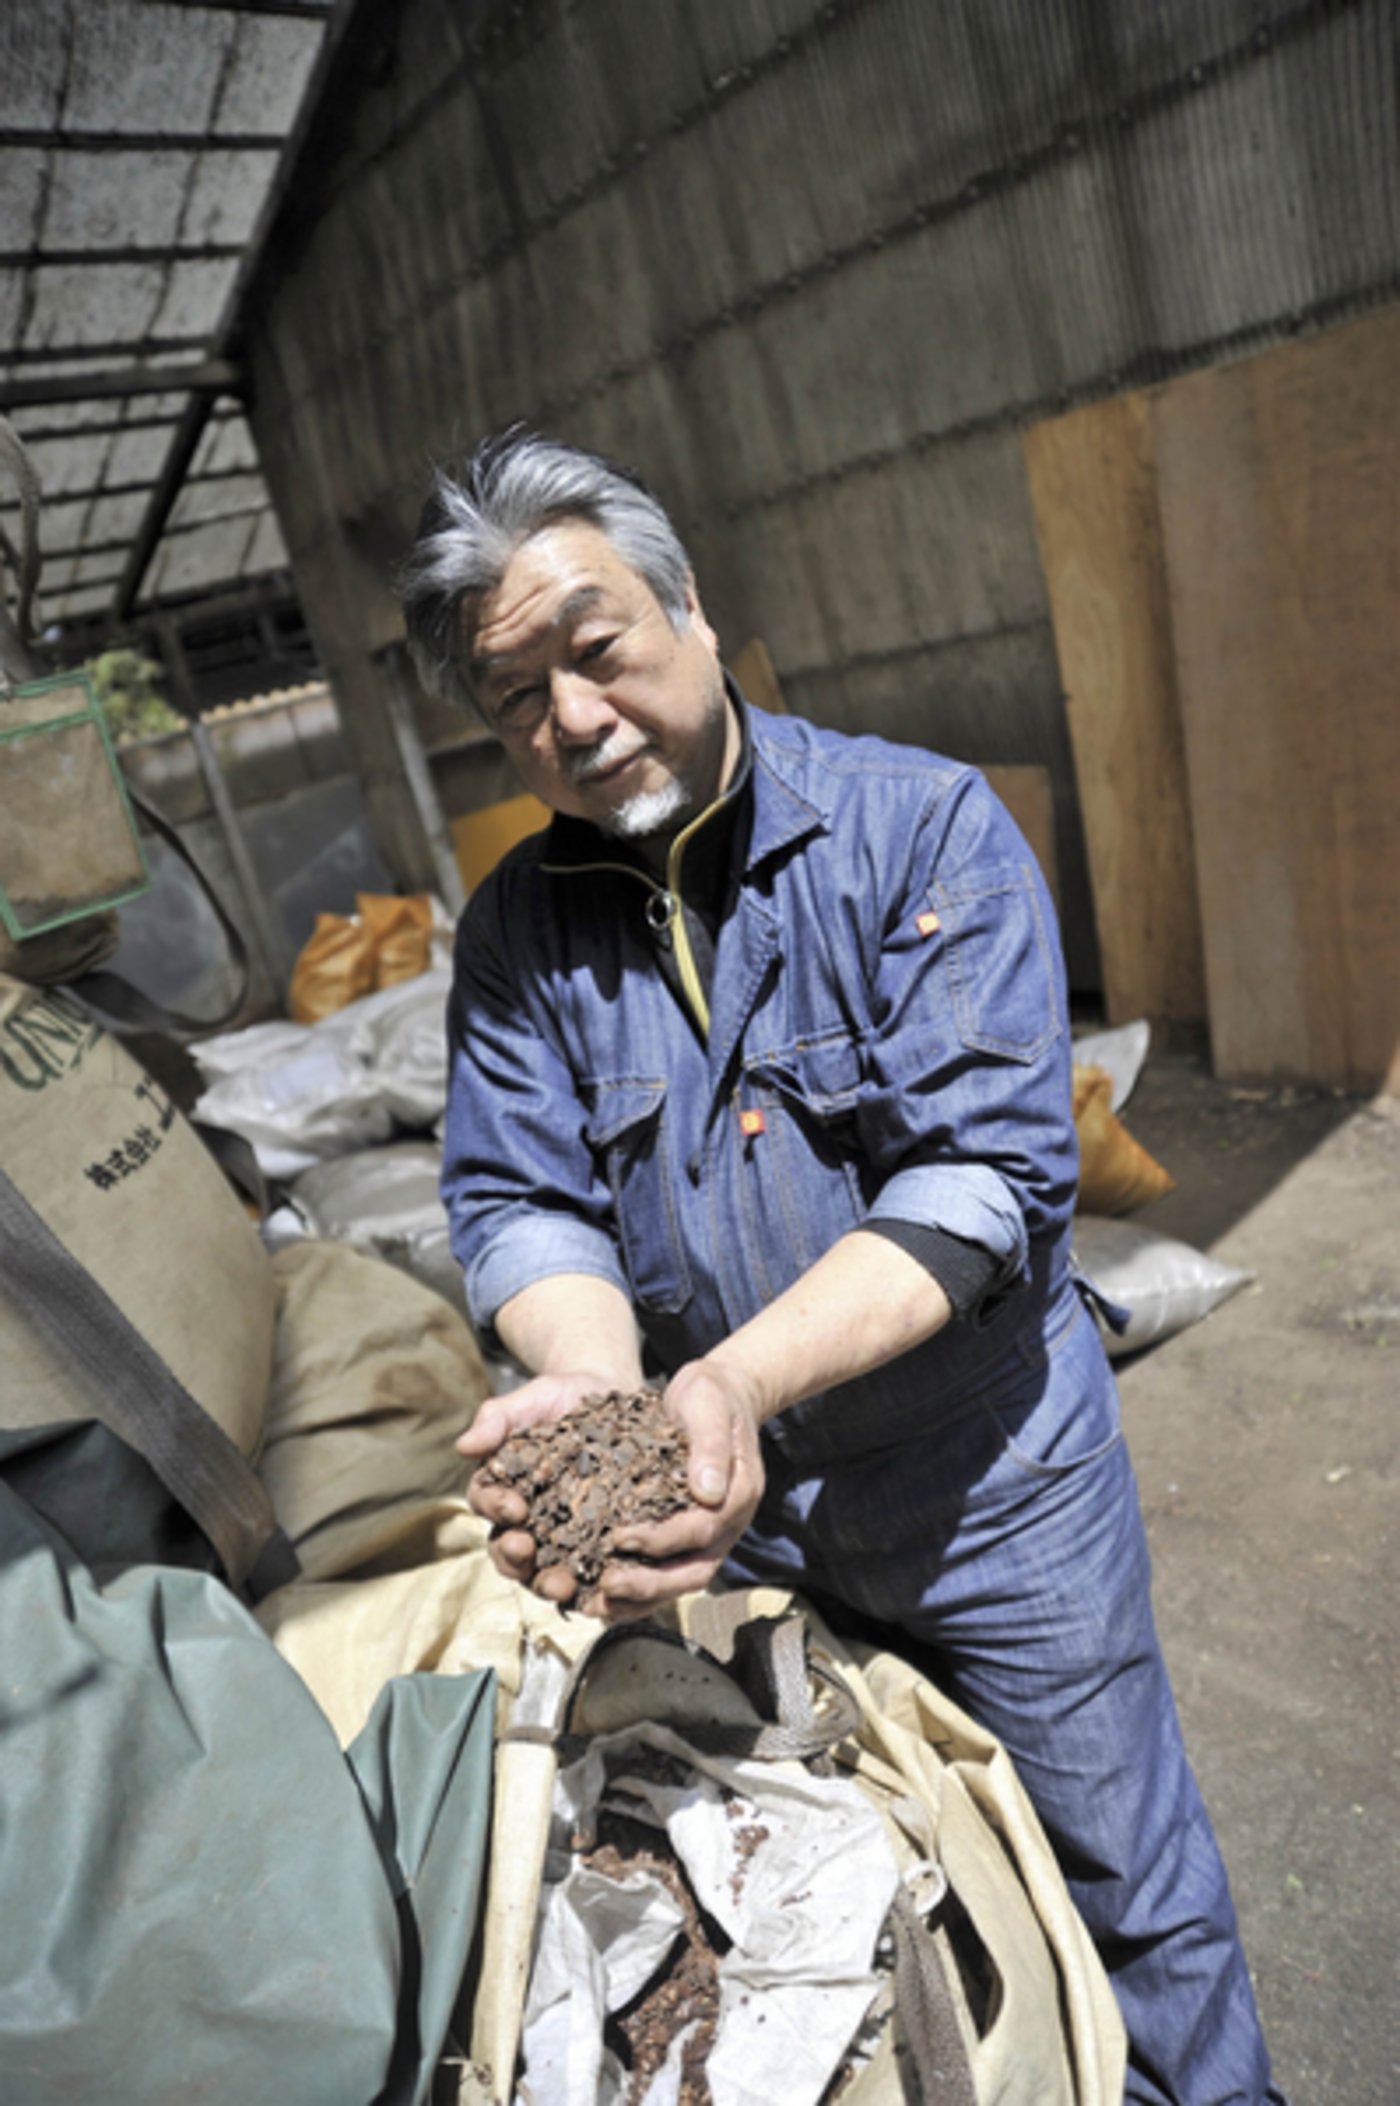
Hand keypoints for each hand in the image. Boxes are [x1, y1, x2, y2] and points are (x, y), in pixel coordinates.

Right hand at [458, 1370, 618, 1603]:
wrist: (609, 1395)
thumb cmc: (561, 1397)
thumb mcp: (530, 1400)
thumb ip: (497, 1419)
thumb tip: (464, 1446)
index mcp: (502, 1485)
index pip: (486, 1503)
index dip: (495, 1508)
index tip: (514, 1506)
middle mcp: (526, 1519)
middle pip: (507, 1550)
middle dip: (513, 1557)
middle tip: (525, 1551)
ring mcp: (560, 1536)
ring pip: (542, 1570)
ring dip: (547, 1582)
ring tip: (563, 1584)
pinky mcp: (595, 1545)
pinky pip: (588, 1574)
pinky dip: (590, 1589)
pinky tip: (602, 1592)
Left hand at [589, 1356, 766, 1619]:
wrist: (718, 1395)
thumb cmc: (710, 1397)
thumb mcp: (708, 1404)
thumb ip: (710, 1444)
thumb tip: (709, 1492)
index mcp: (738, 1493)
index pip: (703, 1528)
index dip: (662, 1538)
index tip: (620, 1537)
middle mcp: (728, 1523)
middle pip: (694, 1571)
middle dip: (650, 1584)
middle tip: (606, 1584)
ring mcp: (711, 1536)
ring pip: (680, 1582)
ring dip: (641, 1598)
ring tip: (598, 1604)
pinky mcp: (688, 1537)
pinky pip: (667, 1573)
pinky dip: (638, 1592)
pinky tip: (602, 1596)